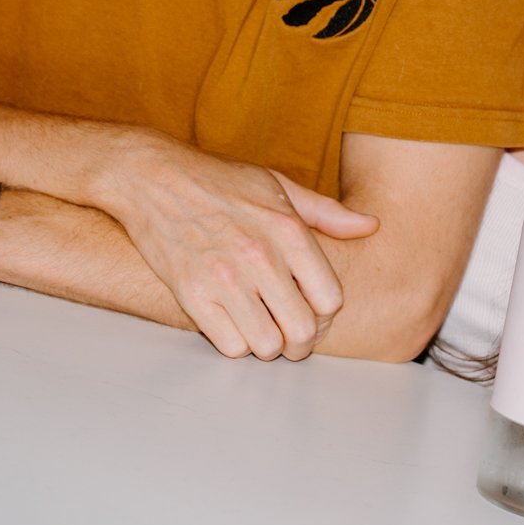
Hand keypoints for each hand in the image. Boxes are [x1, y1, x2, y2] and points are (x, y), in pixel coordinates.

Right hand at [102, 137, 378, 361]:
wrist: (152, 177)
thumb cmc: (218, 181)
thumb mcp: (277, 185)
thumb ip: (327, 213)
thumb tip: (371, 225)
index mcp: (287, 229)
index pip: (331, 300)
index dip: (326, 313)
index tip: (314, 310)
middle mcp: (260, 256)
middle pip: (302, 332)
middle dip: (301, 340)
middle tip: (290, 333)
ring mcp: (224, 278)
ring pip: (267, 346)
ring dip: (268, 344)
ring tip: (261, 326)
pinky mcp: (191, 294)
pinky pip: (229, 346)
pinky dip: (235, 342)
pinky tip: (232, 322)